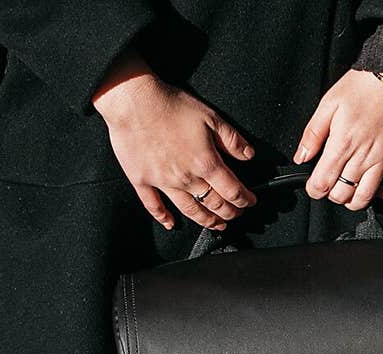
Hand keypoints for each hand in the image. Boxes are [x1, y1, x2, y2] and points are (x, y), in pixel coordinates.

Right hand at [92, 50, 255, 230]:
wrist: (133, 101)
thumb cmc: (170, 105)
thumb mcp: (210, 116)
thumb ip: (231, 139)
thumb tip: (248, 155)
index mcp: (205, 163)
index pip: (232, 190)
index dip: (245, 199)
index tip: (250, 201)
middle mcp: (187, 179)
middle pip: (214, 204)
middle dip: (230, 213)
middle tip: (236, 214)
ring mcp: (164, 183)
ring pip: (190, 210)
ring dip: (206, 221)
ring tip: (215, 224)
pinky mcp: (142, 181)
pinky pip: (154, 206)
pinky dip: (163, 217)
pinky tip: (170, 223)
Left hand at [294, 69, 382, 209]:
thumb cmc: (363, 85)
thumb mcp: (329, 103)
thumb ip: (312, 134)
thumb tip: (301, 157)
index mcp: (343, 143)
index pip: (322, 184)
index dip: (314, 189)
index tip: (315, 184)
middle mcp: (364, 156)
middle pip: (343, 195)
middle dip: (332, 194)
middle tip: (333, 183)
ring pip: (366, 197)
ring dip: (354, 200)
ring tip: (350, 190)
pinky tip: (376, 185)